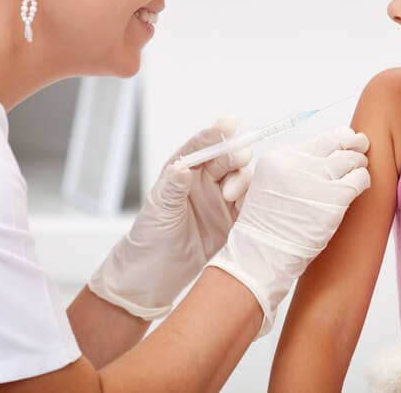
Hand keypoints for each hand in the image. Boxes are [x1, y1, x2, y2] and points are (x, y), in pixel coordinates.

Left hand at [88, 117, 252, 319]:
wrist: (154, 277)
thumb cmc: (148, 238)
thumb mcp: (157, 211)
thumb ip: (172, 188)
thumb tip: (183, 168)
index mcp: (182, 172)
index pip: (201, 146)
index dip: (216, 133)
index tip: (229, 124)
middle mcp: (203, 182)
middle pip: (225, 159)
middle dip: (234, 154)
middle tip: (238, 158)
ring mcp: (219, 201)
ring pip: (240, 180)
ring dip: (242, 180)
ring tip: (231, 194)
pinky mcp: (231, 221)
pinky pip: (248, 205)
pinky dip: (251, 201)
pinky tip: (246, 206)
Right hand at [207, 126, 370, 336]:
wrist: (263, 255)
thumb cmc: (269, 226)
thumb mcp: (269, 184)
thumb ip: (294, 166)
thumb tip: (330, 148)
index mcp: (277, 157)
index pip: (317, 139)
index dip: (335, 138)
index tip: (344, 139)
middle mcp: (296, 163)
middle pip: (335, 141)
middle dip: (353, 142)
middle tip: (362, 145)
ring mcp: (315, 180)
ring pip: (351, 158)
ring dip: (359, 162)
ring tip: (360, 168)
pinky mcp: (334, 198)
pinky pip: (359, 178)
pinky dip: (363, 179)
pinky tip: (360, 185)